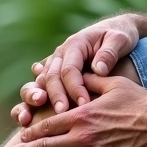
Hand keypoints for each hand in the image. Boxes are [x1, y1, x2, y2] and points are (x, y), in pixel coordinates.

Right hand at [11, 14, 140, 126]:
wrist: (115, 30)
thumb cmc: (119, 36)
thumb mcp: (119, 39)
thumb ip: (109, 53)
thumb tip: (98, 69)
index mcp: (75, 44)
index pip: (70, 69)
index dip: (75, 87)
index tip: (84, 104)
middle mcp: (60, 54)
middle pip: (51, 76)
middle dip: (55, 96)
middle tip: (62, 113)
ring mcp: (55, 63)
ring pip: (40, 81)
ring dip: (34, 98)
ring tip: (32, 116)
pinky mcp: (55, 74)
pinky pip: (40, 85)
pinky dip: (31, 99)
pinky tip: (27, 114)